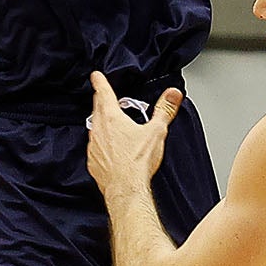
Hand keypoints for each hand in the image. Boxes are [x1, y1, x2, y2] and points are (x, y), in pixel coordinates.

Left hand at [85, 71, 179, 194]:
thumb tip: (172, 94)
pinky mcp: (93, 161)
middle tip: (103, 96)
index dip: (100, 82)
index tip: (96, 76)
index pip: (104, 93)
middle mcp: (98, 130)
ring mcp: (93, 146)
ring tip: (111, 124)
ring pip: (94, 127)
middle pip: (97, 108)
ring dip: (101, 123)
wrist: (125, 189)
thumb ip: (164, 110)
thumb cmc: (137, 162)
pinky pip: (94, 147)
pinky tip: (110, 149)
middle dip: (101, 100)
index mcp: (111, 118)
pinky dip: (100, 143)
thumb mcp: (156, 132)